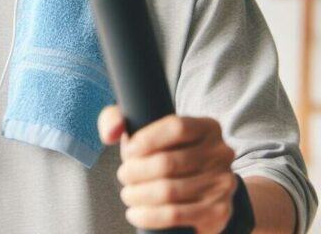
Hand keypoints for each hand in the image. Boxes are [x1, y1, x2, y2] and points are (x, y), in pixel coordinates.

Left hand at [98, 105, 238, 232]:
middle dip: (135, 172)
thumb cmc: (164, 152)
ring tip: (128, 194)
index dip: (146, 139)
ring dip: (138, 195)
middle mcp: (220, 153)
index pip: (176, 127)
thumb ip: (117, 118)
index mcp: (206, 127)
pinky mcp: (217, 211)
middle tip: (124, 176)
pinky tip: (136, 213)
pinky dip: (148, 215)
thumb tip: (112, 132)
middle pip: (167, 163)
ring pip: (168, 191)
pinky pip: (175, 215)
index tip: (128, 151)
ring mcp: (222, 184)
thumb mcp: (144, 126)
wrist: (201, 188)